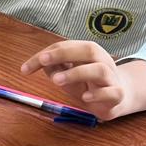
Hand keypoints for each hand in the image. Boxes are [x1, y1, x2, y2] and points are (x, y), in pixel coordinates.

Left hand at [20, 40, 145, 120]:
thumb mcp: (68, 75)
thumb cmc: (89, 83)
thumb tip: (42, 63)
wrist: (120, 97)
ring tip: (57, 81)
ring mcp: (111, 78)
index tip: (25, 69)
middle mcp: (101, 61)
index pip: (65, 47)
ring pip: (99, 69)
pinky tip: (84, 97)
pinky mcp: (117, 95)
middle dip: (63, 53)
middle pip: (87, 50)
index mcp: (87, 52)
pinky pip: (110, 92)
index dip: (44, 56)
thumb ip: (55, 69)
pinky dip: (97, 94)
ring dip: (76, 73)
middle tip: (43, 61)